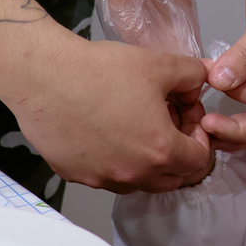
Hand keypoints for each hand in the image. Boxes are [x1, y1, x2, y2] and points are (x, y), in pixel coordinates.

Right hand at [6, 36, 213, 192]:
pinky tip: (104, 129)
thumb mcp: (159, 64)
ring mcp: (100, 179)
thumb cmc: (100, 70)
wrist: (44, 74)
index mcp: (159, 151)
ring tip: (134, 124)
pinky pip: (105, 176)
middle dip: (176, 152)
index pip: (199, 160)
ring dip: (145, 161)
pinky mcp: (74, 175)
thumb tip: (201, 81)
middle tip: (165, 120)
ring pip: (137, 181)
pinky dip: (113, 160)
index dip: (200, 135)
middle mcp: (132, 174)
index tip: (186, 115)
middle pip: (171, 178)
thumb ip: (192, 75)